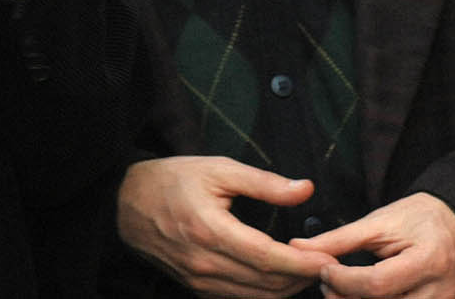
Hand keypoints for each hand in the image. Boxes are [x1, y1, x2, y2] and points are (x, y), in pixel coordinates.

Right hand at [117, 156, 335, 297]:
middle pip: (266, 284)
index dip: (303, 264)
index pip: (268, 258)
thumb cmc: (172, 180)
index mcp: (211, 230)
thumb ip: (264, 182)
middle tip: (327, 265)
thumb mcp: (218, 168)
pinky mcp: (195, 288)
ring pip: (254, 297)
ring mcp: (198, 280)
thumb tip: (305, 190)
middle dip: (301, 279)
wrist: (125, 203)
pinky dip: (263, 294)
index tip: (329, 259)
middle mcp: (205, 263)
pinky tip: (279, 280)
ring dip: (286, 290)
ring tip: (308, 272)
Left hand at [293, 193, 454, 297]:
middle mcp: (438, 292)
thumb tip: (299, 247)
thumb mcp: (380, 221)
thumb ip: (340, 238)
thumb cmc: (421, 217)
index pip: (377, 284)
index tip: (324, 268)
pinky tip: (359, 297)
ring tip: (342, 289)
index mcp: (427, 261)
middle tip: (328, 282)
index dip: (344, 281)